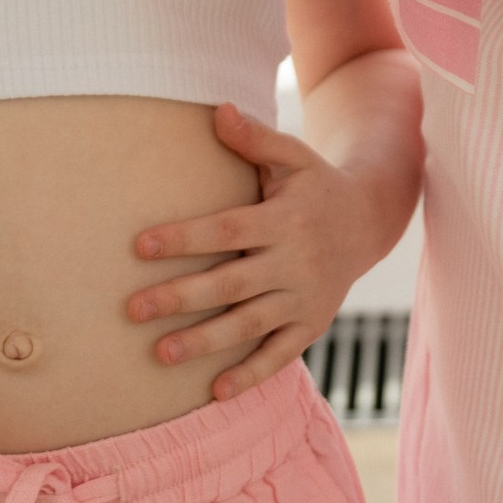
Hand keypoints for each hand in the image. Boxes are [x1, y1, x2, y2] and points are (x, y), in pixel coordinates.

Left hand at [129, 103, 394, 402]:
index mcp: (284, 220)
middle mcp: (295, 262)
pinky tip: (215, 390)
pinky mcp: (312, 324)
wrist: (369, 220)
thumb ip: (255, 139)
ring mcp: (305, 297)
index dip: (185, 238)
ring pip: (250, 324)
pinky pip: (280, 355)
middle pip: (230, 283)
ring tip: (160, 353)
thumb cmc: (314, 184)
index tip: (139, 245)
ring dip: (205, 341)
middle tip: (133, 309)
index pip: (227, 231)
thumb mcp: (293, 156)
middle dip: (181, 297)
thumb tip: (217, 111)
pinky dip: (251, 374)